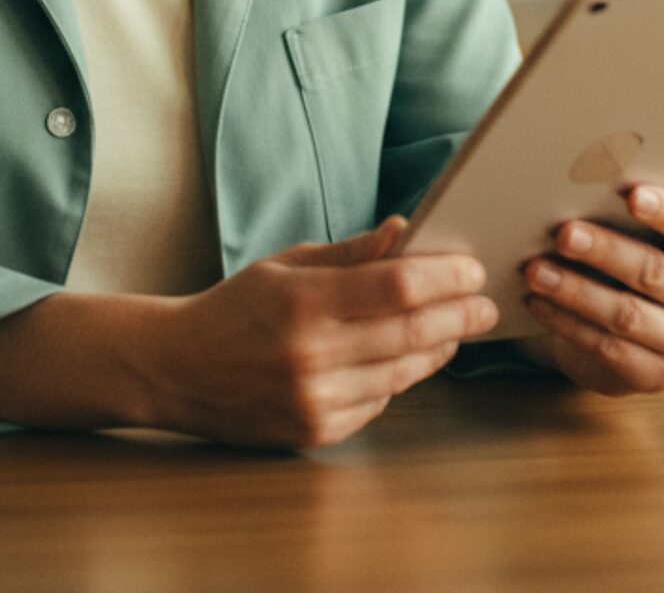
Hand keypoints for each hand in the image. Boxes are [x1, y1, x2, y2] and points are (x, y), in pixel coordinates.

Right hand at [146, 214, 498, 449]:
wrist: (178, 369)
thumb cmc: (236, 307)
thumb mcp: (286, 264)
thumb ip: (350, 253)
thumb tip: (405, 232)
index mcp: (304, 301)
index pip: (396, 286)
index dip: (444, 277)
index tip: (472, 268)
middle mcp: (313, 354)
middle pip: (411, 333)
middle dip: (458, 315)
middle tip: (485, 303)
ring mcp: (316, 399)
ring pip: (403, 373)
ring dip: (438, 348)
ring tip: (457, 328)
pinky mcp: (317, 432)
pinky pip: (379, 402)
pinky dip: (399, 377)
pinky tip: (407, 358)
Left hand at [516, 183, 663, 395]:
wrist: (642, 333)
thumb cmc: (639, 258)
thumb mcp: (646, 235)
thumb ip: (629, 215)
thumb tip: (577, 184)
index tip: (631, 195)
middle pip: (654, 272)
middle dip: (604, 251)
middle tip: (563, 234)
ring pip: (626, 314)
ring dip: (575, 291)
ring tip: (535, 271)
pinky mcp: (660, 375)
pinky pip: (608, 348)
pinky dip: (567, 323)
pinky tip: (538, 302)